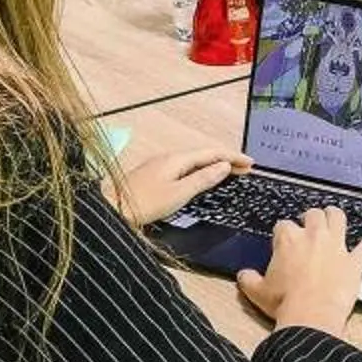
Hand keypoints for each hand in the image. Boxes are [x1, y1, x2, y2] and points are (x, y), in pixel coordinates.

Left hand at [108, 146, 246, 227]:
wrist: (111, 208)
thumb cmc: (144, 203)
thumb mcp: (179, 194)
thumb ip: (202, 180)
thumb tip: (224, 166)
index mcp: (177, 159)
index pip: (211, 153)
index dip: (233, 156)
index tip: (251, 163)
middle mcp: (168, 158)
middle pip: (203, 155)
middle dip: (225, 160)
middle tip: (245, 169)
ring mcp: (159, 166)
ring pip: (193, 162)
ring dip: (212, 166)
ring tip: (228, 173)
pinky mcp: (153, 176)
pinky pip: (183, 168)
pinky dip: (199, 171)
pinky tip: (200, 180)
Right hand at [233, 203, 361, 339]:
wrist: (310, 316)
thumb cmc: (283, 302)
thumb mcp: (257, 291)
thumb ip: (248, 279)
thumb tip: (242, 275)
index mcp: (288, 239)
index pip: (283, 226)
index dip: (283, 232)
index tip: (282, 240)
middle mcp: (313, 236)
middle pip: (313, 215)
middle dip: (310, 218)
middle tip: (308, 224)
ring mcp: (336, 246)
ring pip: (338, 219)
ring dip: (335, 215)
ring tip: (333, 215)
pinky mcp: (354, 261)